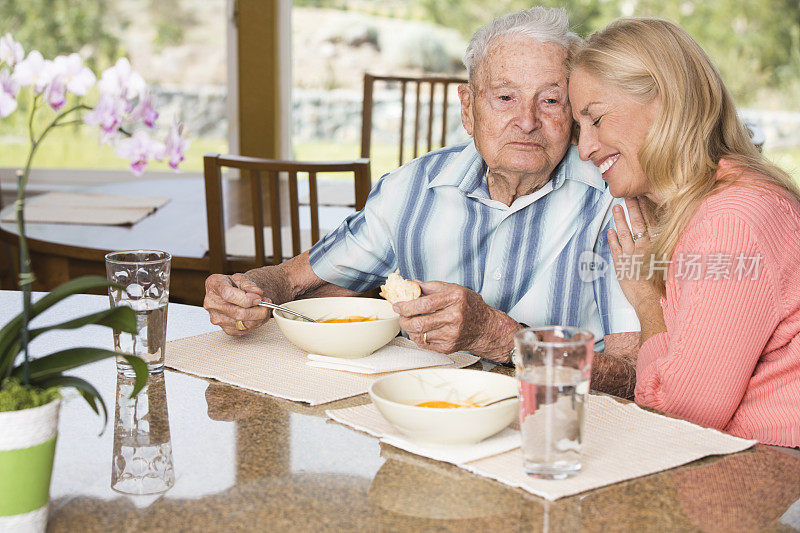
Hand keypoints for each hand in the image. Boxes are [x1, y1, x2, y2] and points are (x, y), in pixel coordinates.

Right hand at [203, 273, 269, 335]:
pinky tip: (257, 316)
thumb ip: (249, 284)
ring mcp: (217, 318)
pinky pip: (244, 330)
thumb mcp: (241, 278)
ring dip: (259, 318)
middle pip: (238, 313)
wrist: (231, 293)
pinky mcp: (225, 329)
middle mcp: (212, 303)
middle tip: (267, 304)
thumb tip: (257, 293)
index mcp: (214, 285)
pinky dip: (256, 324)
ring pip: (244, 324)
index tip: (258, 298)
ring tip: (264, 309)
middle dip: (258, 310)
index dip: (246, 299)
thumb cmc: (234, 284)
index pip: (228, 295)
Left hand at [392, 280, 519, 361]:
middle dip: (404, 320)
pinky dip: (418, 337)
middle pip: (419, 323)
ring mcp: (452, 334)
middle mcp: (454, 317)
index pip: (424, 304)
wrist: (485, 327)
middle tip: (401, 316)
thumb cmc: (469, 306)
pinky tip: (422, 331)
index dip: (406, 306)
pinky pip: (425, 344)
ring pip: (420, 335)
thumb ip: (431, 286)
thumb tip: (411, 283)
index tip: (398, 305)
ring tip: (411, 322)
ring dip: (410, 329)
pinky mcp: (448, 347)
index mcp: (455, 299)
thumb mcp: (454, 289)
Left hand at [609, 198, 664, 337]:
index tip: (642, 197)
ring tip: (616, 209)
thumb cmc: (665, 286)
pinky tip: (609, 231)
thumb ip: (675, 250)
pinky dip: (611, 239)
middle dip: (632, 209)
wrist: (652, 301)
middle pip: (637, 224)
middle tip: (627, 197)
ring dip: (620, 220)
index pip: (651, 222)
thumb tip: (685, 238)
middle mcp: (644, 248)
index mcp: (658, 246)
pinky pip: (615, 248)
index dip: (646, 209)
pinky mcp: (621, 265)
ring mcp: (631, 255)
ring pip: (624, 233)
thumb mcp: (674, 265)